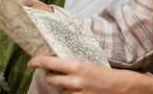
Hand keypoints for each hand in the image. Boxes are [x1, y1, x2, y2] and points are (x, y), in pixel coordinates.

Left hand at [28, 55, 152, 93]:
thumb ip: (70, 64)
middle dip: (51, 76)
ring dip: (62, 87)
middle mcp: (74, 81)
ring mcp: (76, 93)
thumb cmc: (104, 73)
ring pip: (59, 90)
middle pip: (50, 79)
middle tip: (56, 73)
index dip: (37, 61)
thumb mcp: (86, 63)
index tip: (30, 62)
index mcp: (76, 66)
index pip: (49, 63)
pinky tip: (79, 90)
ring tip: (75, 83)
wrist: (121, 87)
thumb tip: (53, 61)